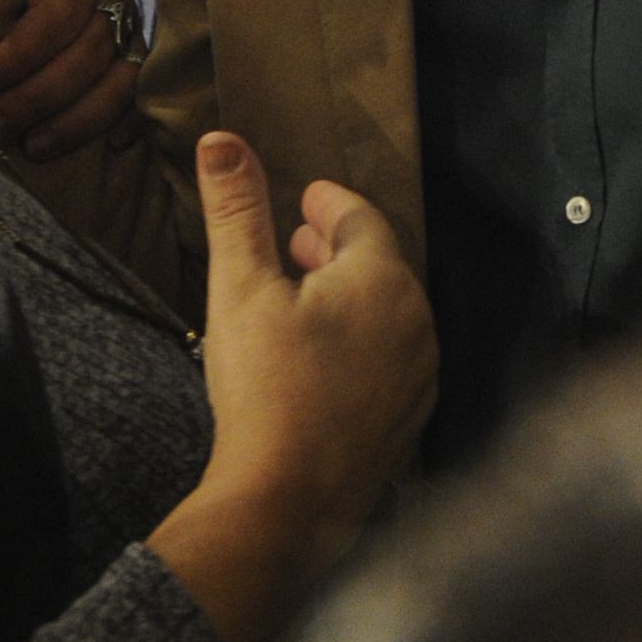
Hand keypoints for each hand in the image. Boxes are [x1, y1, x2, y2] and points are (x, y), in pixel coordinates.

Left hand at [0, 0, 139, 160]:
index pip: (60, 11)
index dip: (21, 54)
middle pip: (89, 53)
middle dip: (38, 97)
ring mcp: (129, 32)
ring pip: (119, 84)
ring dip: (76, 123)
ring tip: (30, 148)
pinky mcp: (131, 67)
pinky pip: (139, 102)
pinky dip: (124, 126)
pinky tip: (102, 152)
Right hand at [145, 136, 431, 641]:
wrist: (288, 502)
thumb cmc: (266, 388)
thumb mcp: (240, 287)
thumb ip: (237, 209)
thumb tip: (221, 138)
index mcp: (383, 280)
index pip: (360, 219)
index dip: (329, 203)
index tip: (305, 198)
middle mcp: (417, 324)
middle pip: (380, 267)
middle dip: (336, 250)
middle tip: (296, 244)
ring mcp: (419, 379)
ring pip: (388, 318)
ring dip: (350, 301)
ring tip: (306, 302)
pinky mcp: (409, 424)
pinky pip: (389, 365)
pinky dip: (360, 349)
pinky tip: (322, 364)